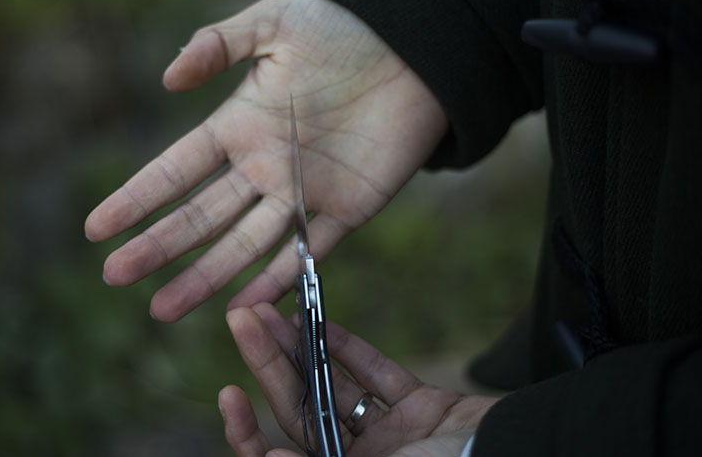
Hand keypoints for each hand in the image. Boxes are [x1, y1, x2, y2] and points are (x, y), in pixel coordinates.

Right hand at [84, 0, 446, 321]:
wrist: (412, 46)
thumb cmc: (342, 28)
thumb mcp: (273, 22)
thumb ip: (219, 44)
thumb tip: (167, 79)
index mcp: (241, 124)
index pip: (176, 169)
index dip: (137, 197)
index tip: (97, 229)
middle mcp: (264, 166)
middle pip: (201, 215)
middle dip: (158, 246)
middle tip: (116, 277)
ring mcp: (304, 192)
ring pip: (245, 244)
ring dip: (206, 277)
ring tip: (164, 310)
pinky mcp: (348, 208)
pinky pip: (309, 252)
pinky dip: (279, 280)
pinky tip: (244, 307)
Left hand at [220, 303, 497, 456]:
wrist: (527, 456)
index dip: (247, 434)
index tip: (228, 395)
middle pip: (302, 409)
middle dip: (268, 365)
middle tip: (240, 319)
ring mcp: (390, 435)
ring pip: (335, 386)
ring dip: (304, 349)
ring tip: (272, 312)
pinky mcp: (420, 408)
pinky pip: (380, 376)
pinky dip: (353, 351)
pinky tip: (324, 323)